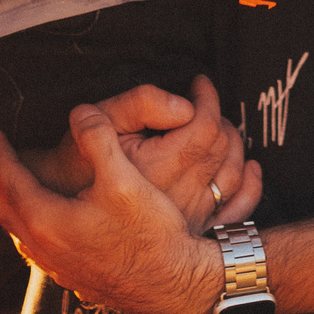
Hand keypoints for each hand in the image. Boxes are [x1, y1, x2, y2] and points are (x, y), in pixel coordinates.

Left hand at [0, 81, 262, 313]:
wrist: (172, 286)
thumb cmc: (150, 235)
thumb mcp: (125, 178)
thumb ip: (98, 138)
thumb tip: (79, 111)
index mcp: (46, 220)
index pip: (7, 177)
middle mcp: (41, 247)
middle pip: (2, 202)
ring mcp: (53, 265)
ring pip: (14, 225)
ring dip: (3, 195)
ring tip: (2, 173)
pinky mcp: (68, 274)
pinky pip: (29, 241)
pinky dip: (20, 217)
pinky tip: (34, 213)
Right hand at [24, 81, 258, 221]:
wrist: (62, 214)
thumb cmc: (77, 164)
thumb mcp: (100, 121)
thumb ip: (141, 104)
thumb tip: (184, 106)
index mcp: (159, 168)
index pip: (204, 125)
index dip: (207, 97)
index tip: (199, 82)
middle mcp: (179, 197)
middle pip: (221, 147)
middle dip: (219, 116)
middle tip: (204, 101)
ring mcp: (189, 218)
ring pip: (232, 174)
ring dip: (234, 145)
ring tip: (218, 126)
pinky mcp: (192, 231)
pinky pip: (237, 209)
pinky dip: (250, 186)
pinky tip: (250, 169)